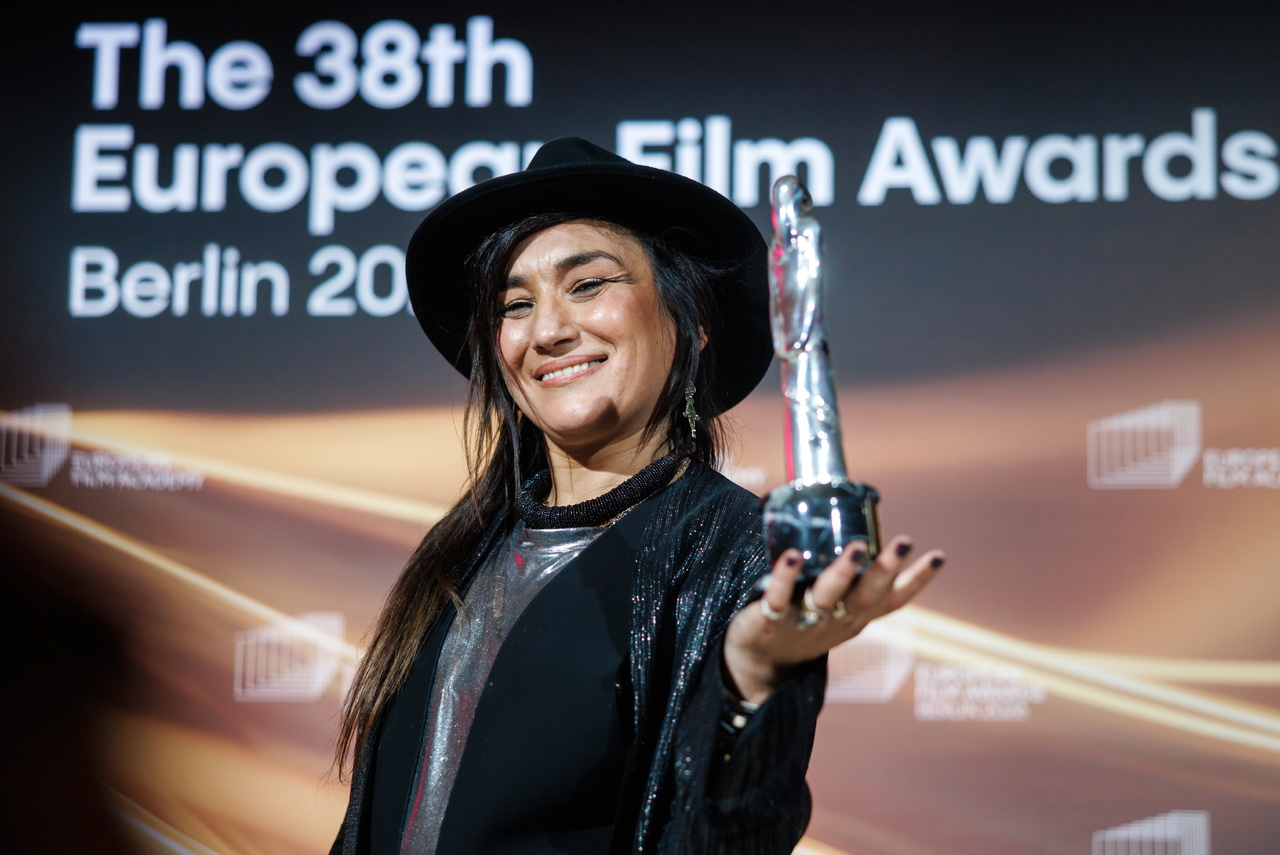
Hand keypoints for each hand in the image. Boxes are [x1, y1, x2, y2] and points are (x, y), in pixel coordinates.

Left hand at [723, 535, 943, 704]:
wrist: (760, 662)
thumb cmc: (804, 621)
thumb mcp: (835, 605)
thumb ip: (849, 574)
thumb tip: (854, 514)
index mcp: (856, 615)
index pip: (893, 599)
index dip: (917, 581)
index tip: (939, 556)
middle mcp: (838, 620)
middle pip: (867, 596)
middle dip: (886, 569)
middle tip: (904, 542)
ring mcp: (806, 623)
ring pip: (828, 597)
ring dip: (843, 573)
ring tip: (858, 548)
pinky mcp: (773, 622)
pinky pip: (779, 599)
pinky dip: (785, 577)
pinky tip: (791, 555)